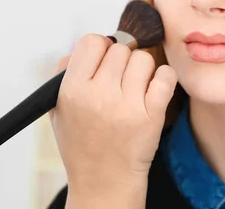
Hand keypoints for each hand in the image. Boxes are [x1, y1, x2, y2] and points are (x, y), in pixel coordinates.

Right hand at [49, 33, 177, 194]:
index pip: (91, 42)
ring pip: (144, 59)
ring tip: (136, 88)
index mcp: (72, 91)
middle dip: (122, 61)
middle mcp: (99, 96)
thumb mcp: (58, 109)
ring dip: (143, 69)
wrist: (104, 182)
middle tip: (121, 79)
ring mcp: (127, 106)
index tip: (104, 59)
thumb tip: (89, 45)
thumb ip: (65, 72)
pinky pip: (166, 76)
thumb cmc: (82, 143)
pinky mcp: (152, 115)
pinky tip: (155, 89)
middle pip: (120, 49)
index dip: (100, 47)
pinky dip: (164, 78)